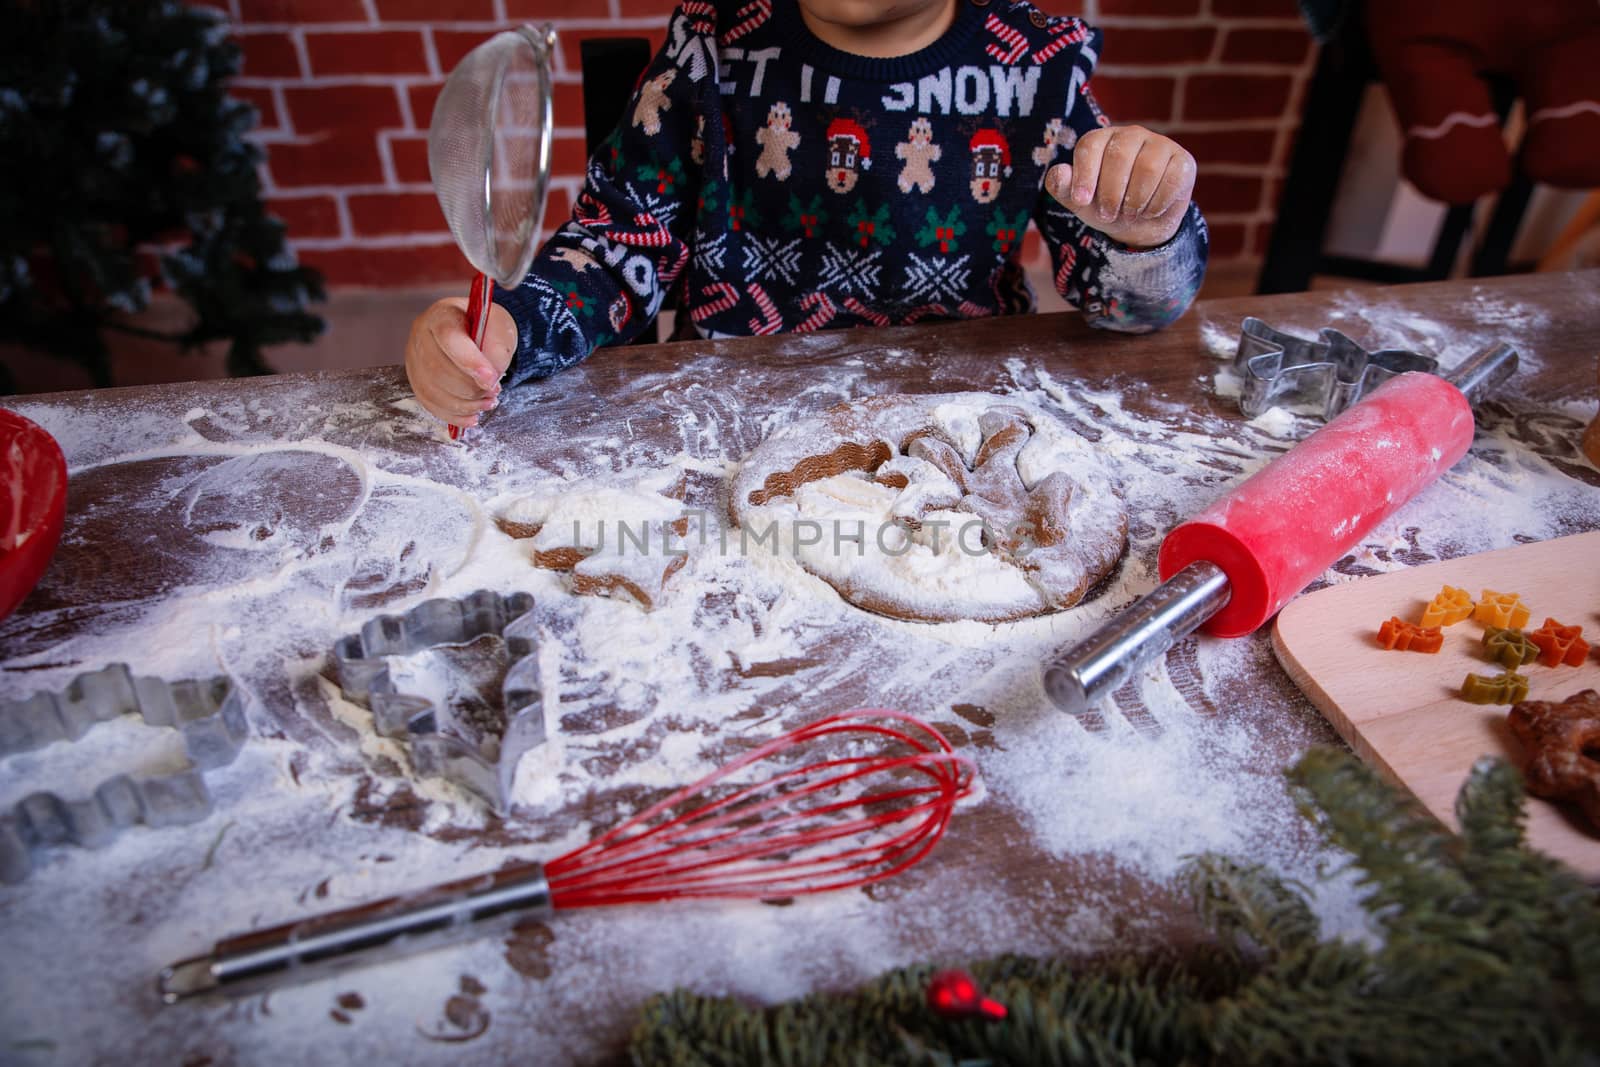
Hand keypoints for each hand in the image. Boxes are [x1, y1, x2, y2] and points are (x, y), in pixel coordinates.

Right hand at [403, 298, 515, 428]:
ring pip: (432, 391)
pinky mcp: (416, 380)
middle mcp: (420, 335)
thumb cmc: (487, 329)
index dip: (470, 362)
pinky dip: (453, 415)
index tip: (491, 379)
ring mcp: (414, 358)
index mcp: (442, 315)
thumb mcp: (501, 331)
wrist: (478, 333)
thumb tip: (488, 381)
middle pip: (437, 369)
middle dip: (470, 388)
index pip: (449, 338)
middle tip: (494, 393)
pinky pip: (430, 404)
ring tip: (488, 403)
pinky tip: (472, 417)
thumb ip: (496, 352)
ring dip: (464, 405)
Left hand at [1045, 125, 1195, 249]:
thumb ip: (1063, 187)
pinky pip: (1172, 180)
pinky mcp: (1183, 160)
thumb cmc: (1105, 206)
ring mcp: (1159, 144)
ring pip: (1147, 168)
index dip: (1084, 174)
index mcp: (1101, 139)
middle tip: (1107, 214)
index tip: (1080, 201)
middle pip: (1119, 156)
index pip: (1090, 145)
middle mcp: (1131, 134)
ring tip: (1129, 213)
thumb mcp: (1079, 202)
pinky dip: (1157, 204)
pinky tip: (1151, 210)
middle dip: (1110, 194)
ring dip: (1134, 201)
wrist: (1141, 225)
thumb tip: (1059, 173)